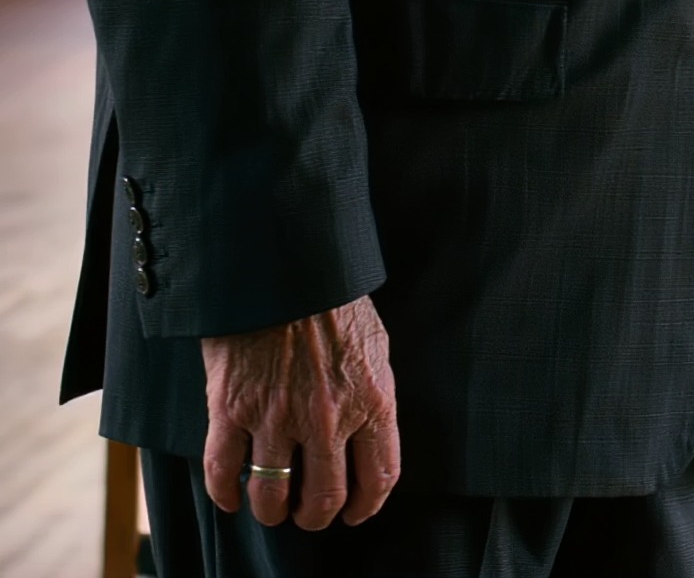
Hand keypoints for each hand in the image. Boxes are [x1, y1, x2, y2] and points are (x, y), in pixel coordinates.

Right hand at [201, 294, 399, 529]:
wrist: (286, 268)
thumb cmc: (334, 302)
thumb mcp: (373, 346)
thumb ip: (372, 396)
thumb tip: (369, 437)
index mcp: (371, 400)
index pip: (379, 476)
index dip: (367, 505)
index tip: (356, 513)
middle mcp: (328, 418)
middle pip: (324, 499)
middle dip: (315, 516)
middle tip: (307, 513)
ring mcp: (277, 417)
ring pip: (272, 498)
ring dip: (272, 511)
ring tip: (272, 506)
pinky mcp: (232, 411)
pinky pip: (223, 476)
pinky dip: (225, 496)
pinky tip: (232, 497)